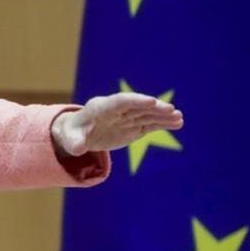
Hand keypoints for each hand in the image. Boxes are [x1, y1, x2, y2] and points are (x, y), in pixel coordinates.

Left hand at [51, 92, 183, 156]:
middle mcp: (116, 110)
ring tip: (179, 117)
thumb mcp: (70, 139)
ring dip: (162, 115)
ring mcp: (126, 118)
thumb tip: (76, 149)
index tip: (151, 101)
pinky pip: (150, 123)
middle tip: (171, 110)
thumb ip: (74, 143)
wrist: (79, 133)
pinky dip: (163, 123)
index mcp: (100, 108)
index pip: (120, 102)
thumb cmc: (73, 134)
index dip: (136, 101)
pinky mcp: (133, 126)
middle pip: (137, 106)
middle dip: (153, 107)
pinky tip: (178, 122)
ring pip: (146, 114)